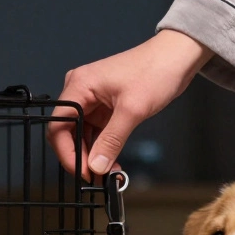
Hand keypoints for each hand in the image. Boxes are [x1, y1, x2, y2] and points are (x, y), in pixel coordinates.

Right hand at [50, 30, 211, 179]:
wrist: (176, 57)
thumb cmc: (155, 71)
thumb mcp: (132, 110)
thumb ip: (112, 140)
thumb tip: (97, 166)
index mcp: (79, 86)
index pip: (58, 126)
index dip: (67, 153)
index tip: (82, 173)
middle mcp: (81, 91)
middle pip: (68, 132)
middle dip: (80, 157)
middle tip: (95, 177)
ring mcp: (93, 98)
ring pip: (82, 134)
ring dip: (92, 155)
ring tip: (106, 174)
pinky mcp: (106, 105)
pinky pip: (97, 131)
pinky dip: (103, 147)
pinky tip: (112, 162)